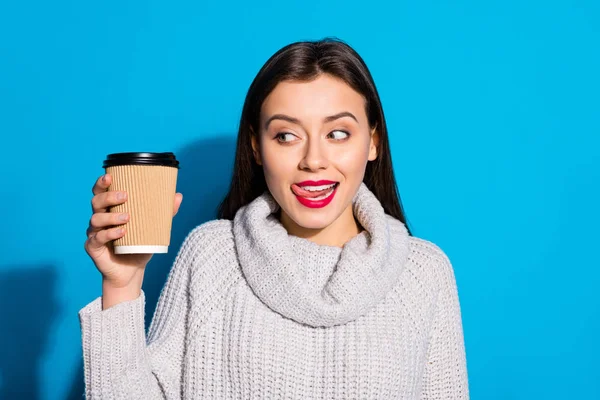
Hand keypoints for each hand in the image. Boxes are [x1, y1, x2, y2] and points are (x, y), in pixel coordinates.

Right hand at [84, 173, 182, 290]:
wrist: (132, 271)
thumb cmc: (140, 245)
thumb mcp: (154, 228)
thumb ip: (165, 212)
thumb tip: (178, 195)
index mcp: (110, 209)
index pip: (101, 192)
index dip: (101, 183)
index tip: (109, 176)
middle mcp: (99, 218)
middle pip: (96, 201)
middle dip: (108, 196)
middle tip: (125, 196)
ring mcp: (95, 233)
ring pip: (96, 219)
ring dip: (111, 216)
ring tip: (127, 218)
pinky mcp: (93, 247)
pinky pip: (98, 238)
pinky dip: (109, 234)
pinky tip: (121, 233)